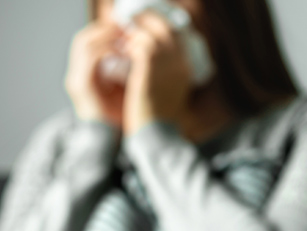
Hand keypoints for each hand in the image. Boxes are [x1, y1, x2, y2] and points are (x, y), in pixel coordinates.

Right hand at [64, 22, 125, 126]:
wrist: (110, 141)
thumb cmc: (118, 118)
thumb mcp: (120, 86)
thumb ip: (121, 67)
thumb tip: (133, 45)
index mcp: (82, 77)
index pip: (86, 42)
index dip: (104, 31)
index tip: (126, 29)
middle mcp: (74, 76)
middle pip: (82, 38)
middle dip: (105, 30)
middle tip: (127, 29)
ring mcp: (75, 81)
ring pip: (84, 43)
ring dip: (107, 36)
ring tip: (126, 38)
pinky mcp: (82, 86)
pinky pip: (91, 57)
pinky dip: (108, 48)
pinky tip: (124, 51)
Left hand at [122, 11, 192, 134]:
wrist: (157, 137)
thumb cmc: (158, 119)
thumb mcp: (167, 92)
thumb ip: (163, 73)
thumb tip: (147, 60)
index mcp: (187, 66)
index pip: (178, 32)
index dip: (160, 23)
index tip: (145, 21)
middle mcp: (180, 61)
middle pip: (166, 26)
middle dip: (147, 19)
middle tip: (130, 17)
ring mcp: (168, 64)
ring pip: (151, 32)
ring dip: (134, 29)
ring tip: (121, 30)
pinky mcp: (150, 70)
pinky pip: (140, 45)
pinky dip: (128, 44)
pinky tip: (119, 48)